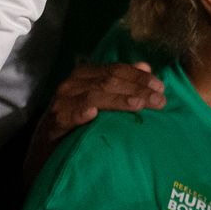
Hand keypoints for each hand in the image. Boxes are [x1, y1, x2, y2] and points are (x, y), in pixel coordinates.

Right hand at [24, 61, 166, 180]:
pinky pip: (68, 116)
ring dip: (119, 100)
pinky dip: (80, 113)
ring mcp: (62, 102)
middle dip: (137, 90)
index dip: (139, 77)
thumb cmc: (81, 117)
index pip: (116, 70)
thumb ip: (122, 81)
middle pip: (109, 82)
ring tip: (139, 104)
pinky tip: (93, 114)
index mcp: (85, 75)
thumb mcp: (102, 97)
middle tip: (159, 100)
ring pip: (94, 96)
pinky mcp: (55, 122)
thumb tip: (145, 66)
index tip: (160, 87)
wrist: (49, 142)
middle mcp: (73, 84)